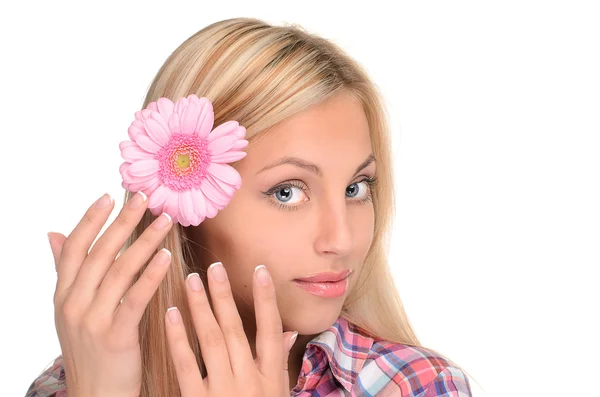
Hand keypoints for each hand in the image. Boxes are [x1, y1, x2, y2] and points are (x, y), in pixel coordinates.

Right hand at [48, 192, 172, 396]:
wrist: (95, 396)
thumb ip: (66, 272)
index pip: (74, 249)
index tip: (108, 196)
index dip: (90, 220)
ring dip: (144, 242)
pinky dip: (151, 275)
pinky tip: (166, 257)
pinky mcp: (116, 336)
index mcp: (63, 295)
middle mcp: (74, 303)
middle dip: (122, 222)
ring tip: (164, 221)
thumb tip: (54, 234)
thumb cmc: (89, 349)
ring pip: (120, 271)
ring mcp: (93, 320)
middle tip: (143, 198)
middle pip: (99, 254)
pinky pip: (135, 298)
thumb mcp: (70, 310)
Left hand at [165, 262, 298, 396]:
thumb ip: (281, 364)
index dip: (266, 299)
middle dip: (224, 295)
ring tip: (192, 280)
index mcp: (270, 377)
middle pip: (235, 330)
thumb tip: (290, 333)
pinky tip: (171, 314)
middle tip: (215, 266)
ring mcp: (222, 391)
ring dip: (201, 306)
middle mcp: (248, 380)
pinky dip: (177, 338)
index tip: (260, 270)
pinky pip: (185, 365)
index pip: (271, 330)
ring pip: (211, 340)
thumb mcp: (277, 395)